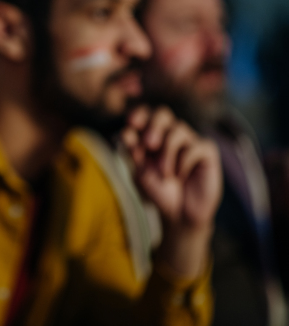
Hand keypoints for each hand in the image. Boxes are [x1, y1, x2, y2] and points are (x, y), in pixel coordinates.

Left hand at [121, 106, 221, 229]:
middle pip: (163, 114)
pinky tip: (181, 176)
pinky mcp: (206, 151)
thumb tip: (123, 131)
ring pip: (178, 129)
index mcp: (151, 137)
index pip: (145, 115)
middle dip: (154, 125)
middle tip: (149, 144)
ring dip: (168, 152)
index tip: (132, 122)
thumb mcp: (140, 173)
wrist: (178, 214)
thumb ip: (133, 153)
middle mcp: (169, 135)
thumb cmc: (157, 191)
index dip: (139, 115)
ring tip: (165, 173)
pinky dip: (184, 162)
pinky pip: (196, 146)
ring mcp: (189, 141)